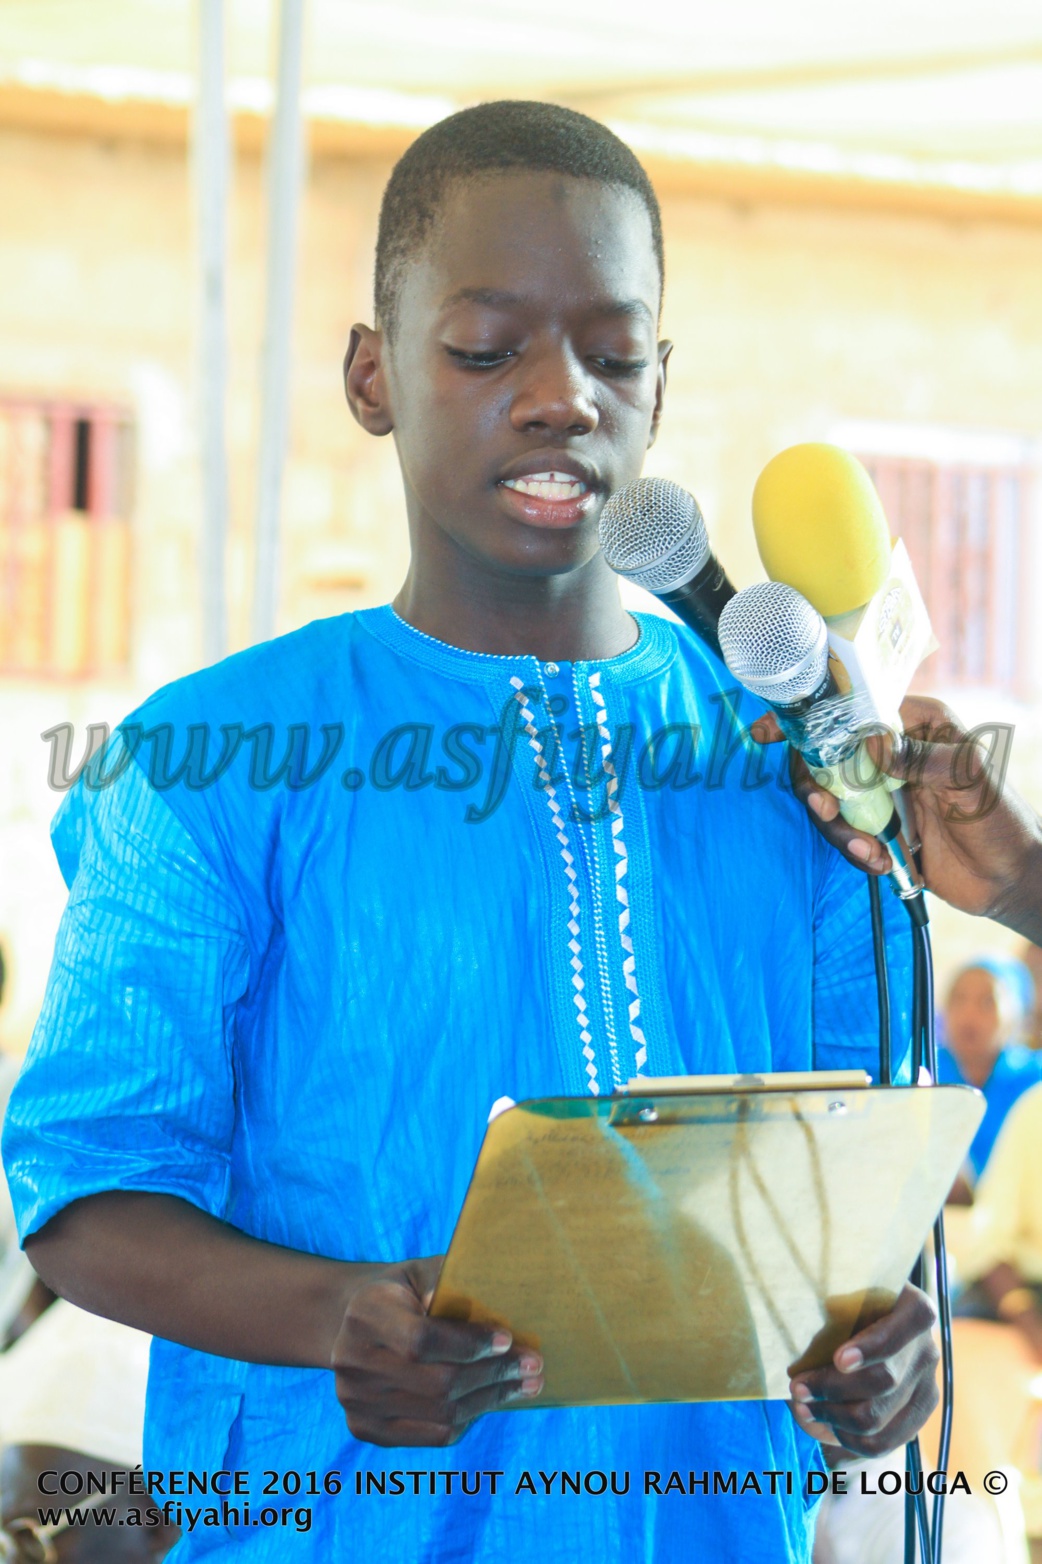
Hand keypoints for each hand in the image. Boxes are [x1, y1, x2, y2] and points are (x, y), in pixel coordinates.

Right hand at [331, 1256, 542, 1446]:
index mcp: (365, 1314)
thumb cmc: (403, 1291)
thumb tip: (492, 1305)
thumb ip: (450, 1282)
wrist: (352, 1322)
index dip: (469, 1344)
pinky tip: (490, 1401)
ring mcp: (355, 1401)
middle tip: (534, 1366)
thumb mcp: (422, 1273)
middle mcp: (351, 1361)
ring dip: (491, 1400)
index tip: (508, 1339)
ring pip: (441, 1415)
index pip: (422, 1339)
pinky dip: (469, 1420)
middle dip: (494, 1375)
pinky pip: (432, 1435)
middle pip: (438, 1383)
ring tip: (525, 1385)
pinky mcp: (364, 1428)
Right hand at [751, 695, 1041, 938]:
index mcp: (916, 724)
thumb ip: (918, 757)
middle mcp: (891, 752)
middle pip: (825, 755)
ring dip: (837, 827)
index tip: (768, 732)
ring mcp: (880, 790)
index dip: (809, 716)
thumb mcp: (967, 778)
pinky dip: (853, 850)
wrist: (1007, 879)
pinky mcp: (876, 826)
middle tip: (825, 806)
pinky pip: (843, 831)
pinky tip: (878, 863)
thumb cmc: (1001, 819)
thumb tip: (870, 743)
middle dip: (816, 784)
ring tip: (865, 850)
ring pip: (828, 797)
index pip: (853, 708)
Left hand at [788, 1284, 937, 1456]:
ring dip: (833, 1416)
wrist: (869, 1325)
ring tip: (803, 1407)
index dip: (873, 1347)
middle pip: (884, 1381)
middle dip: (833, 1387)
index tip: (839, 1359)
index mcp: (914, 1309)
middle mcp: (926, 1349)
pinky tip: (824, 1423)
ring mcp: (926, 1386)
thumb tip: (804, 1355)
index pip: (901, 1330)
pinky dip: (848, 1438)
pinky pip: (883, 1443)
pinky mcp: (916, 1417)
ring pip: (878, 1418)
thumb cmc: (846, 1307)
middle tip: (797, 1387)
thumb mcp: (842, 1296)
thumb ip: (832, 1315)